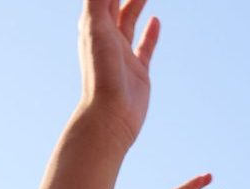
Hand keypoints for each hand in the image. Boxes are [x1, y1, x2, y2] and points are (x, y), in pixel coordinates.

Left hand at [78, 0, 159, 141]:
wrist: (110, 116)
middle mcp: (106, 37)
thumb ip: (99, 1)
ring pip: (130, 20)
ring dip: (137, 3)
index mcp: (93, 25)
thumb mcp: (96, 28)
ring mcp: (123, 53)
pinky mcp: (138, 70)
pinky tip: (157, 21)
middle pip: (117, 3)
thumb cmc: (100, 74)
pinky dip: (150, 32)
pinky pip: (145, 45)